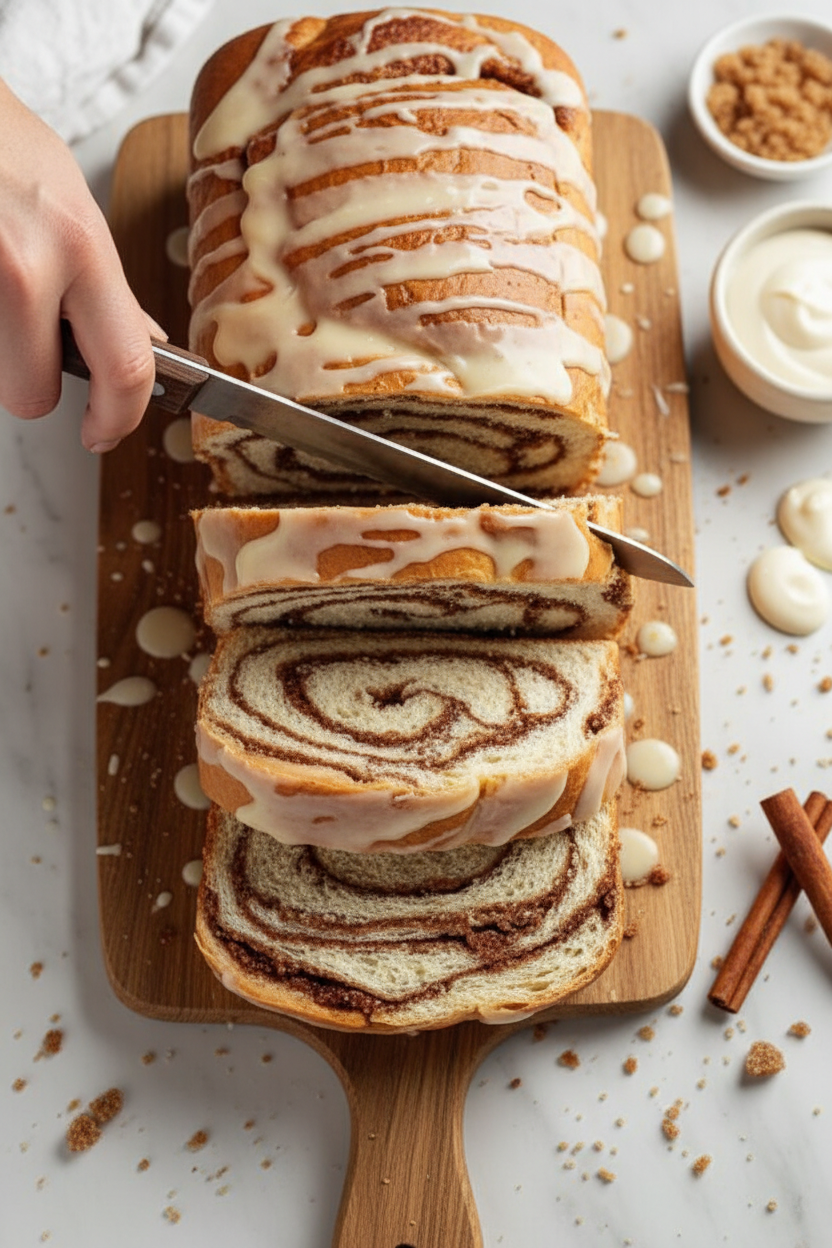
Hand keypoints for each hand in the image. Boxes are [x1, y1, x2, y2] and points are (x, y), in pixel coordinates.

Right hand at [0, 80, 162, 450]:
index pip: (126, 367)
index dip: (119, 417)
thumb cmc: (1, 146)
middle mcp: (25, 267)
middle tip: (29, 346)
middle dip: (31, 385)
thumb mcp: (75, 210)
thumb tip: (144, 344)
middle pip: (33, 395)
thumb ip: (108, 287)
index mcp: (80, 247)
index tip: (107, 430)